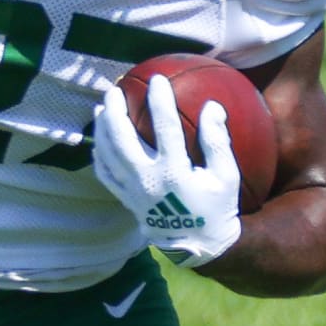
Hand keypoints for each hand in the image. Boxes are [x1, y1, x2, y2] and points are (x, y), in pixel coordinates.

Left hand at [93, 75, 241, 267]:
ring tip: (101, 108)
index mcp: (175, 173)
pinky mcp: (126, 200)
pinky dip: (99, 155)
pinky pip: (105, 175)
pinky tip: (100, 140)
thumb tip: (213, 106)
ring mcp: (134, 192)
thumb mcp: (226, 176)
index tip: (158, 80)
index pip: (165, 129)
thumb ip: (217, 141)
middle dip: (115, 112)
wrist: (198, 245)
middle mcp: (149, 180)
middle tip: (114, 90)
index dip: (160, 102)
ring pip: (108, 156)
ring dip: (102, 129)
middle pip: (123, 140)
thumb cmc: (216, 207)